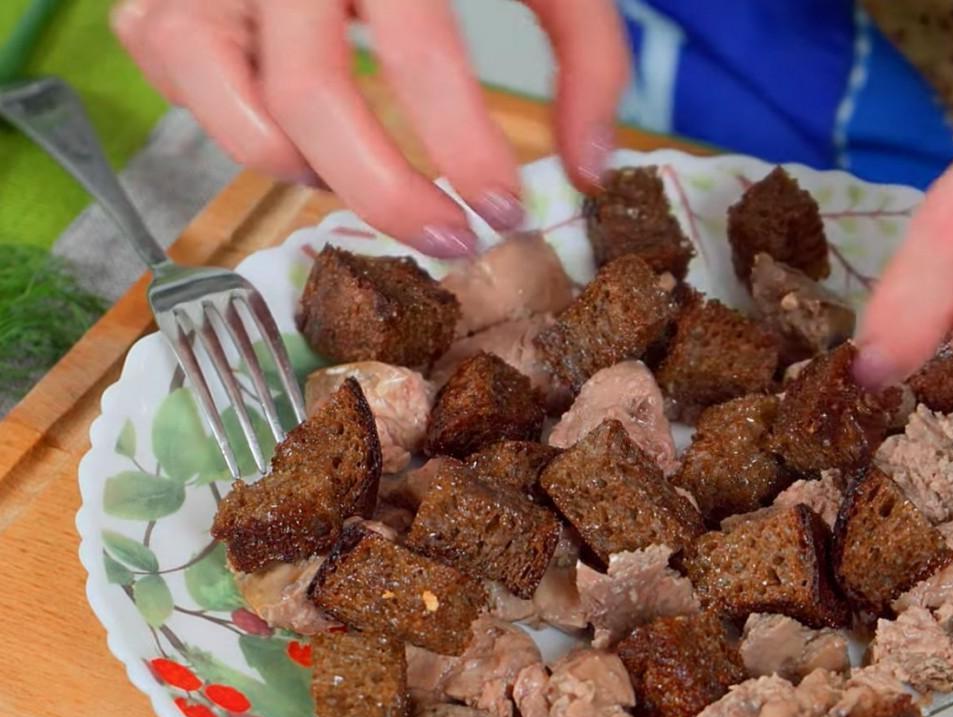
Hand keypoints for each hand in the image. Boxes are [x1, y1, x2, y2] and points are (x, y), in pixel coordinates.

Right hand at [112, 0, 628, 256]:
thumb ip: (586, 56)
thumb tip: (590, 168)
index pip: (417, 51)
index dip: (464, 146)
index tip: (506, 208)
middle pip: (307, 96)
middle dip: (385, 193)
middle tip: (453, 238)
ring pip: (218, 90)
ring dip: (297, 164)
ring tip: (370, 176)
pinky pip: (171, 66)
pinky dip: (229, 117)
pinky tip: (298, 128)